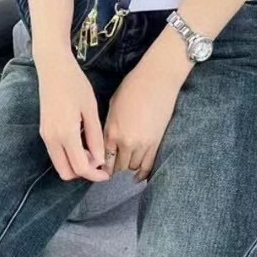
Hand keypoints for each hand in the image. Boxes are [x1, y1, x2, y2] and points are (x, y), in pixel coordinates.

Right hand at [36, 55, 111, 182]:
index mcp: (66, 134)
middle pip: (66, 173)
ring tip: (92, 150)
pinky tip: (81, 143)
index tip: (107, 173)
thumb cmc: (75, 84)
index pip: (80, 167)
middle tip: (99, 162)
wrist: (53, 68)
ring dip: (75, 165)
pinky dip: (68, 156)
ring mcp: (45, 136)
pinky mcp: (44, 132)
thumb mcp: (91, 110)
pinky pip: (56, 154)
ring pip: (59, 165)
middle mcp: (52, 139)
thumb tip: (100, 160)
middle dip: (83, 173)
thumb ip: (95, 137)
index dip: (95, 175)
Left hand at [101, 53, 182, 182]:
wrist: (157, 80)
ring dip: (127, 169)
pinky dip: (142, 173)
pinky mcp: (157, 143)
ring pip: (132, 168)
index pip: (104, 158)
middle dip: (114, 170)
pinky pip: (148, 166)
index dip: (101, 166)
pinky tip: (138, 177)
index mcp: (112, 131)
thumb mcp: (113, 106)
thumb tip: (108, 141)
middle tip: (111, 172)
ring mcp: (143, 144)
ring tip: (125, 169)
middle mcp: (126, 142)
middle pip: (118, 167)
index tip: (99, 169)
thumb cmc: (132, 87)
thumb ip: (109, 127)